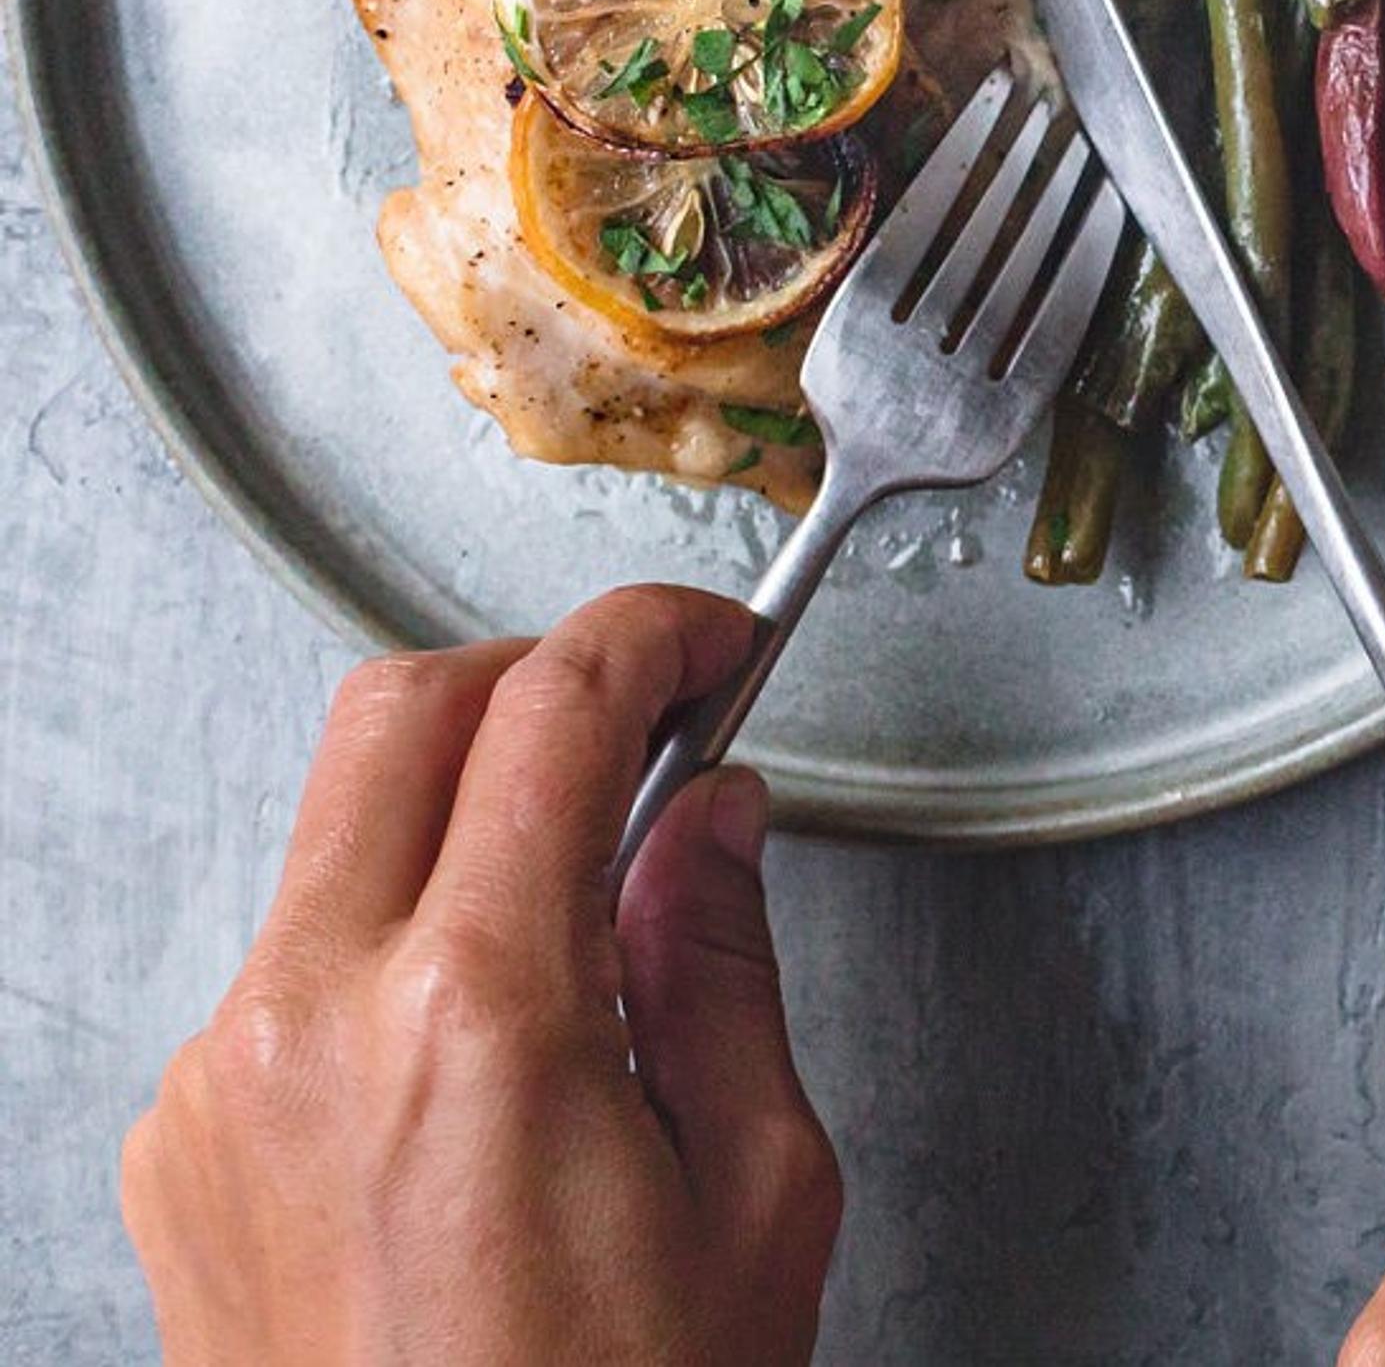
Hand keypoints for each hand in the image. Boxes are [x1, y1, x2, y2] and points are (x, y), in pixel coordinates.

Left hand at [122, 586, 840, 1365]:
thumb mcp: (756, 1193)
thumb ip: (720, 968)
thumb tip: (708, 821)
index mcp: (474, 1019)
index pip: (554, 712)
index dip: (655, 638)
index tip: (716, 642)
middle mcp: (309, 1024)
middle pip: (399, 713)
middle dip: (539, 675)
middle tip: (646, 716)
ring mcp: (220, 1086)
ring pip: (335, 835)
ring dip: (462, 816)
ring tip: (585, 906)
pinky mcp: (180, 1149)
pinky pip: (290, 967)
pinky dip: (395, 939)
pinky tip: (493, 1029)